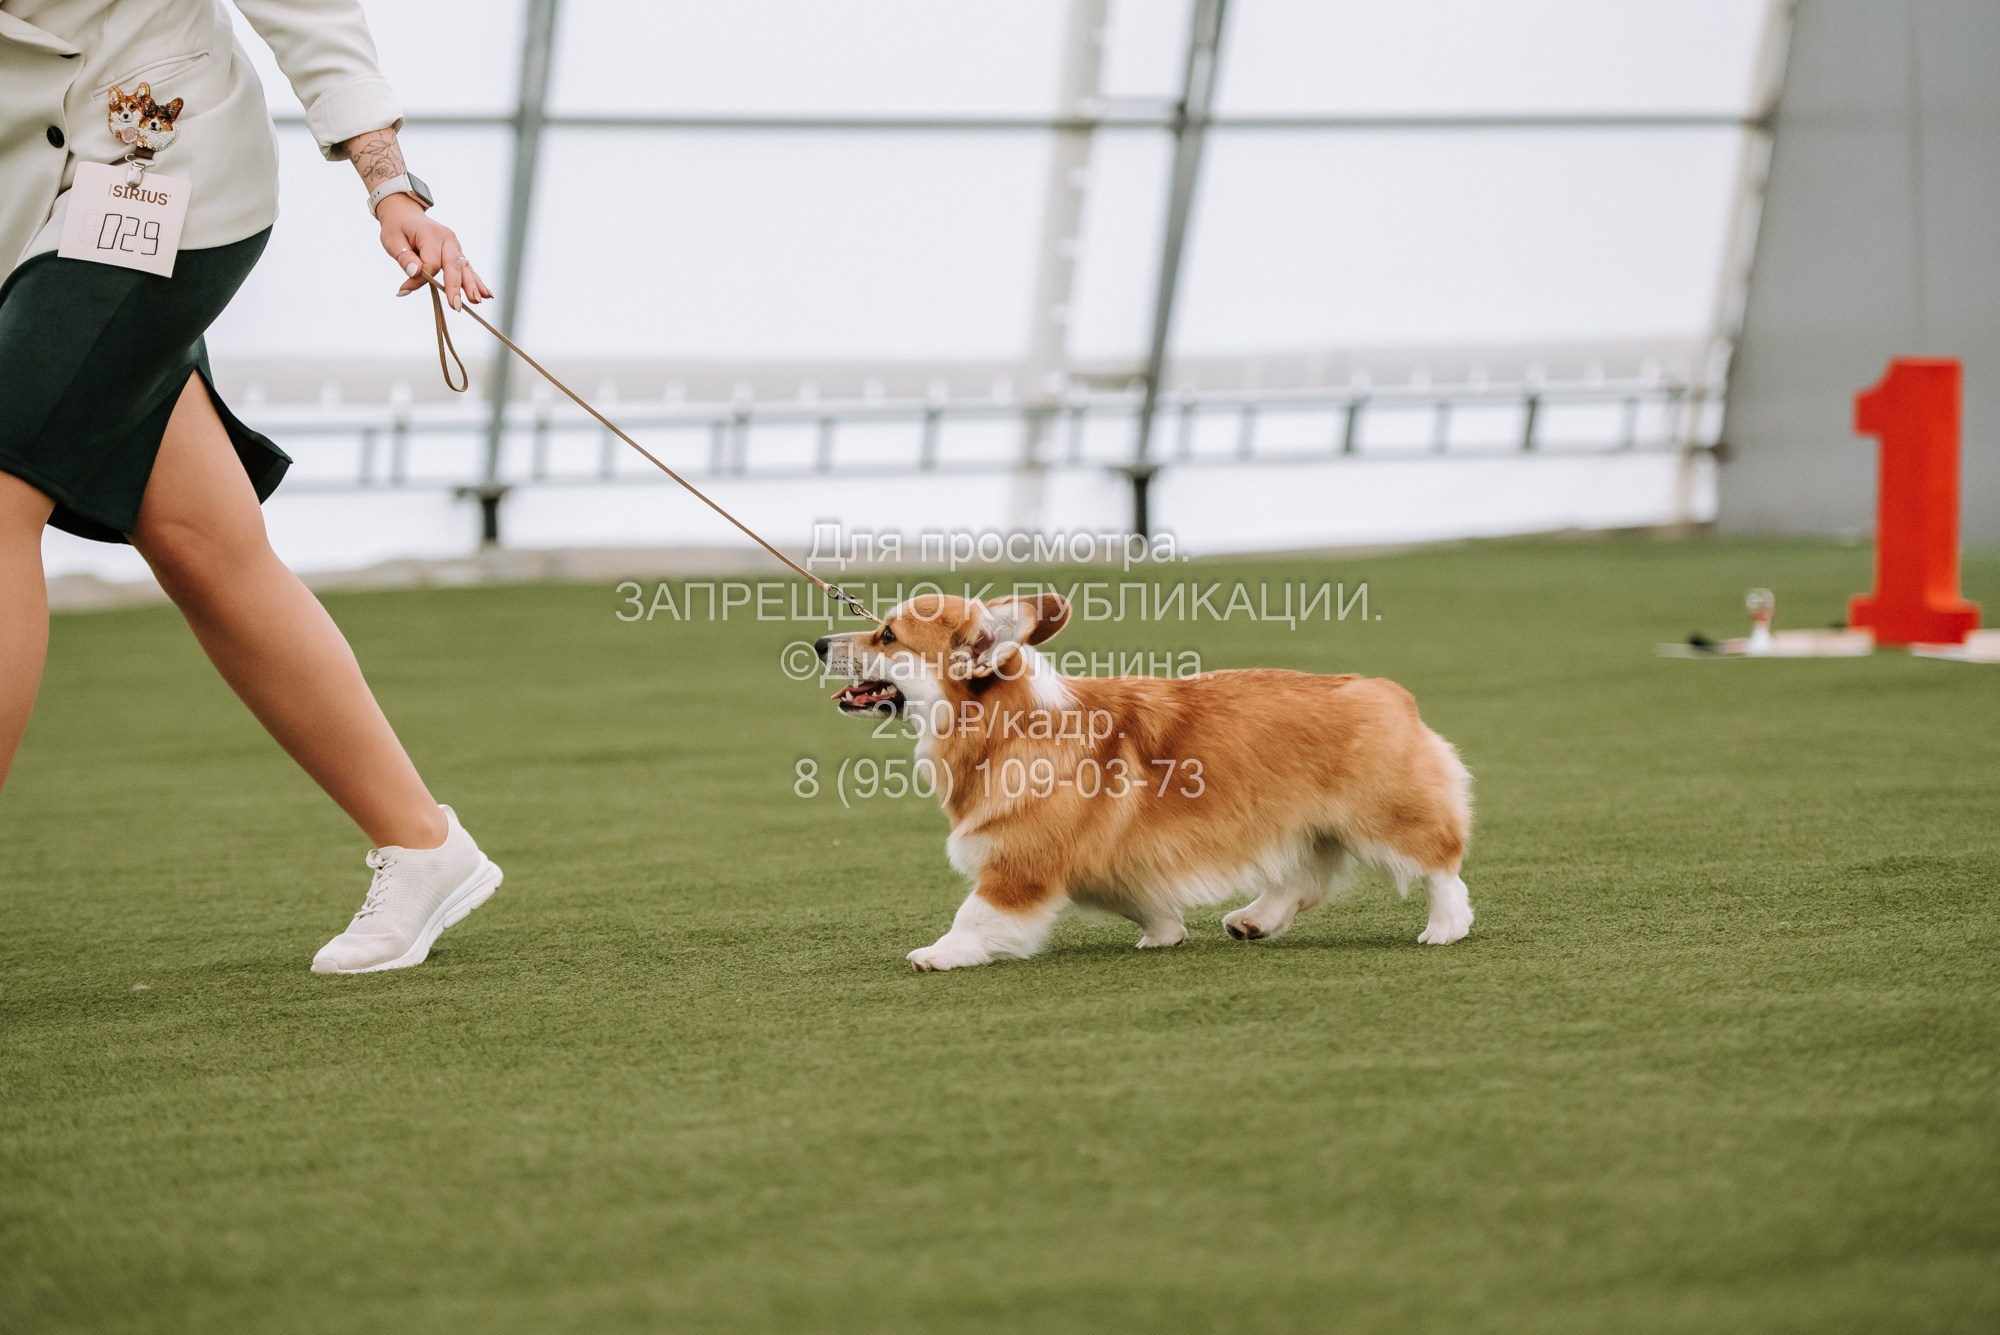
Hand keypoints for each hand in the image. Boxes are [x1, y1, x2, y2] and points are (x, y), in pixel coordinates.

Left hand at [378, 194, 491, 310]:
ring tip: (476, 301)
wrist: (405, 214)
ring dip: (471, 286)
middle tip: (455, 306)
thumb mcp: (393, 241)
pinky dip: (478, 282)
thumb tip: (416, 272)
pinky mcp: (458, 254)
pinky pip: (468, 269)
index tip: (404, 289)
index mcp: (431, 234)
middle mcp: (448, 239)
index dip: (420, 278)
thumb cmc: (398, 228)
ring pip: (465, 268)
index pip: (431, 262)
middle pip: (454, 265)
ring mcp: (455, 246)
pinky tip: (487, 294)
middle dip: (455, 287)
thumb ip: (405, 258)